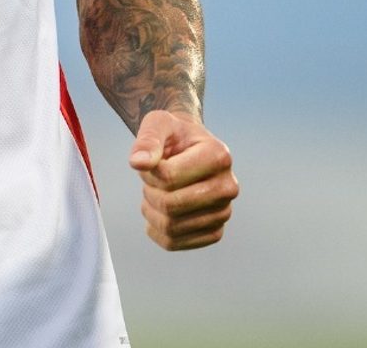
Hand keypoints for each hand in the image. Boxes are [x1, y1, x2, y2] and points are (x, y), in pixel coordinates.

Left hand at [128, 109, 237, 250]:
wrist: (188, 149)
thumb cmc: (173, 135)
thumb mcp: (158, 123)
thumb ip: (147, 139)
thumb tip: (138, 162)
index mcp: (219, 156)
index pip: (169, 177)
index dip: (148, 171)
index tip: (151, 162)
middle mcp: (228, 187)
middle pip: (171, 205)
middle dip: (149, 192)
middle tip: (150, 180)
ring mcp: (224, 212)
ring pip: (171, 227)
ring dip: (151, 210)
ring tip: (155, 192)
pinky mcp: (214, 232)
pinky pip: (174, 242)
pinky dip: (156, 229)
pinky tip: (159, 211)